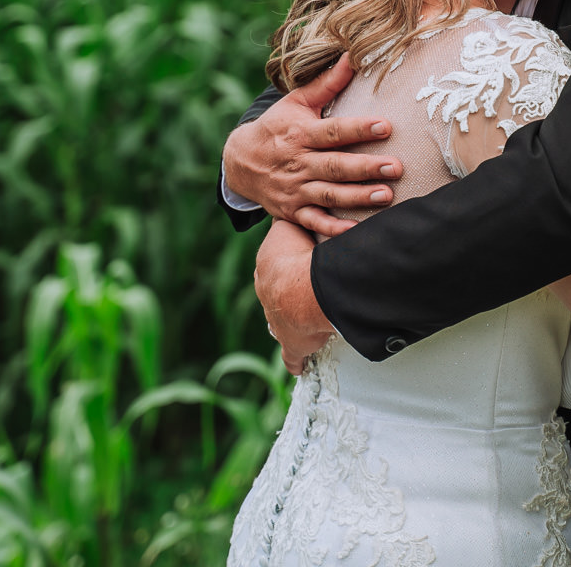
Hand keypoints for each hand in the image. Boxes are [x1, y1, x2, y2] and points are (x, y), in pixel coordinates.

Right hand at [223, 53, 401, 236]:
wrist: (240, 162)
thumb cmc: (277, 127)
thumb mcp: (296, 102)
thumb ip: (327, 83)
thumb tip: (353, 55)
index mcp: (300, 134)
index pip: (333, 131)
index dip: (359, 129)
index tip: (386, 125)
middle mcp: (297, 163)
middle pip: (334, 166)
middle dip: (365, 168)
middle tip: (396, 167)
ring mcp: (295, 189)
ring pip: (329, 195)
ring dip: (357, 197)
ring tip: (386, 195)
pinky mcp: (293, 211)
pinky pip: (313, 222)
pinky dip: (332, 229)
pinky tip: (356, 230)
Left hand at [255, 219, 335, 373]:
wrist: (303, 286)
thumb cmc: (298, 255)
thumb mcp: (289, 227)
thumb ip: (289, 220)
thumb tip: (288, 203)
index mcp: (267, 270)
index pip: (273, 269)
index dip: (284, 268)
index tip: (293, 268)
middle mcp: (267, 296)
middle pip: (276, 296)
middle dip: (285, 296)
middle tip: (300, 295)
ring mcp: (278, 322)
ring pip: (281, 324)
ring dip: (292, 323)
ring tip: (303, 323)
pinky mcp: (292, 344)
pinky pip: (292, 357)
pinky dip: (295, 362)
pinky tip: (298, 367)